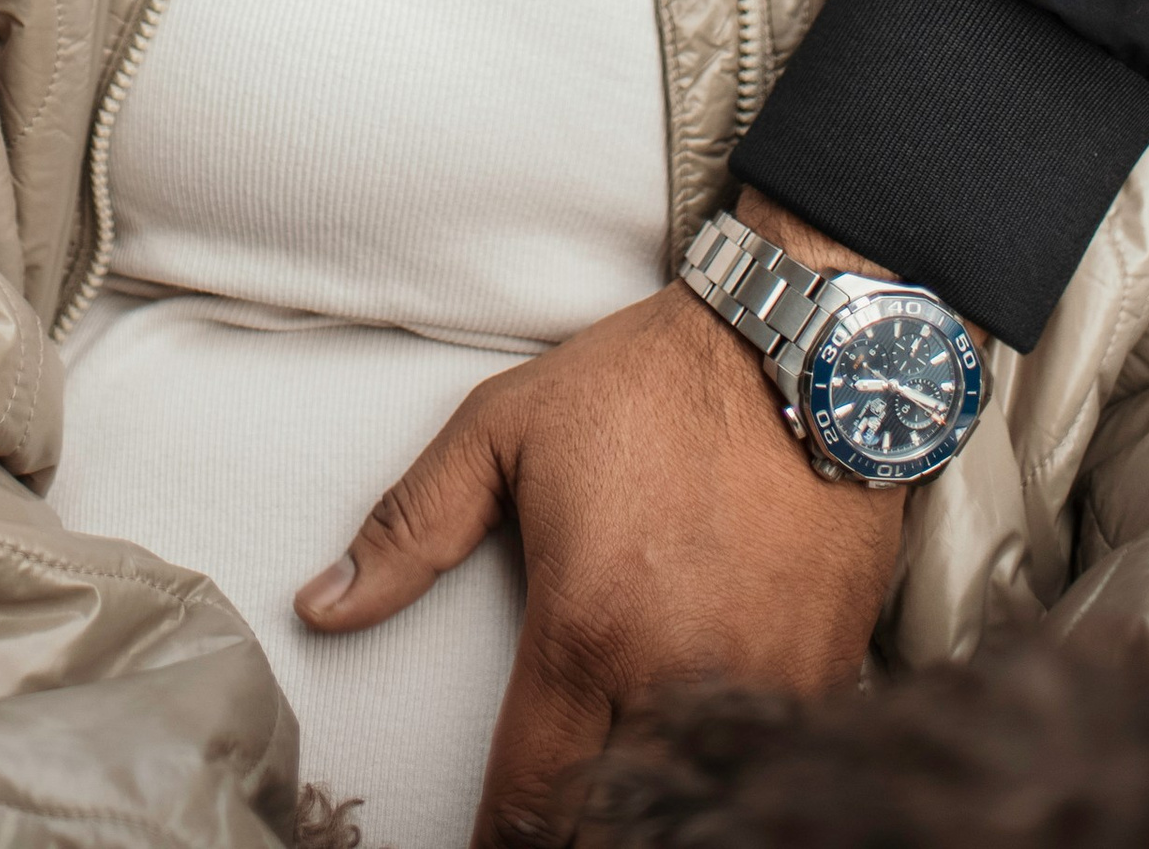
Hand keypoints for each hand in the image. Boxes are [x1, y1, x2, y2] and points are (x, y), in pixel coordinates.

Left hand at [294, 194, 904, 847]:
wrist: (801, 349)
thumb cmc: (644, 384)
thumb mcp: (501, 429)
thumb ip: (409, 529)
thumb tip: (320, 608)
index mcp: (587, 632)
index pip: (531, 800)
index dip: (500, 839)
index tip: (488, 843)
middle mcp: (676, 677)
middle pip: (615, 820)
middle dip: (578, 826)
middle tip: (553, 803)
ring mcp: (764, 685)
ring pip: (696, 797)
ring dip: (652, 790)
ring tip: (621, 764)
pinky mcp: (828, 673)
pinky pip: (771, 750)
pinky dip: (731, 754)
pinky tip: (701, 729)